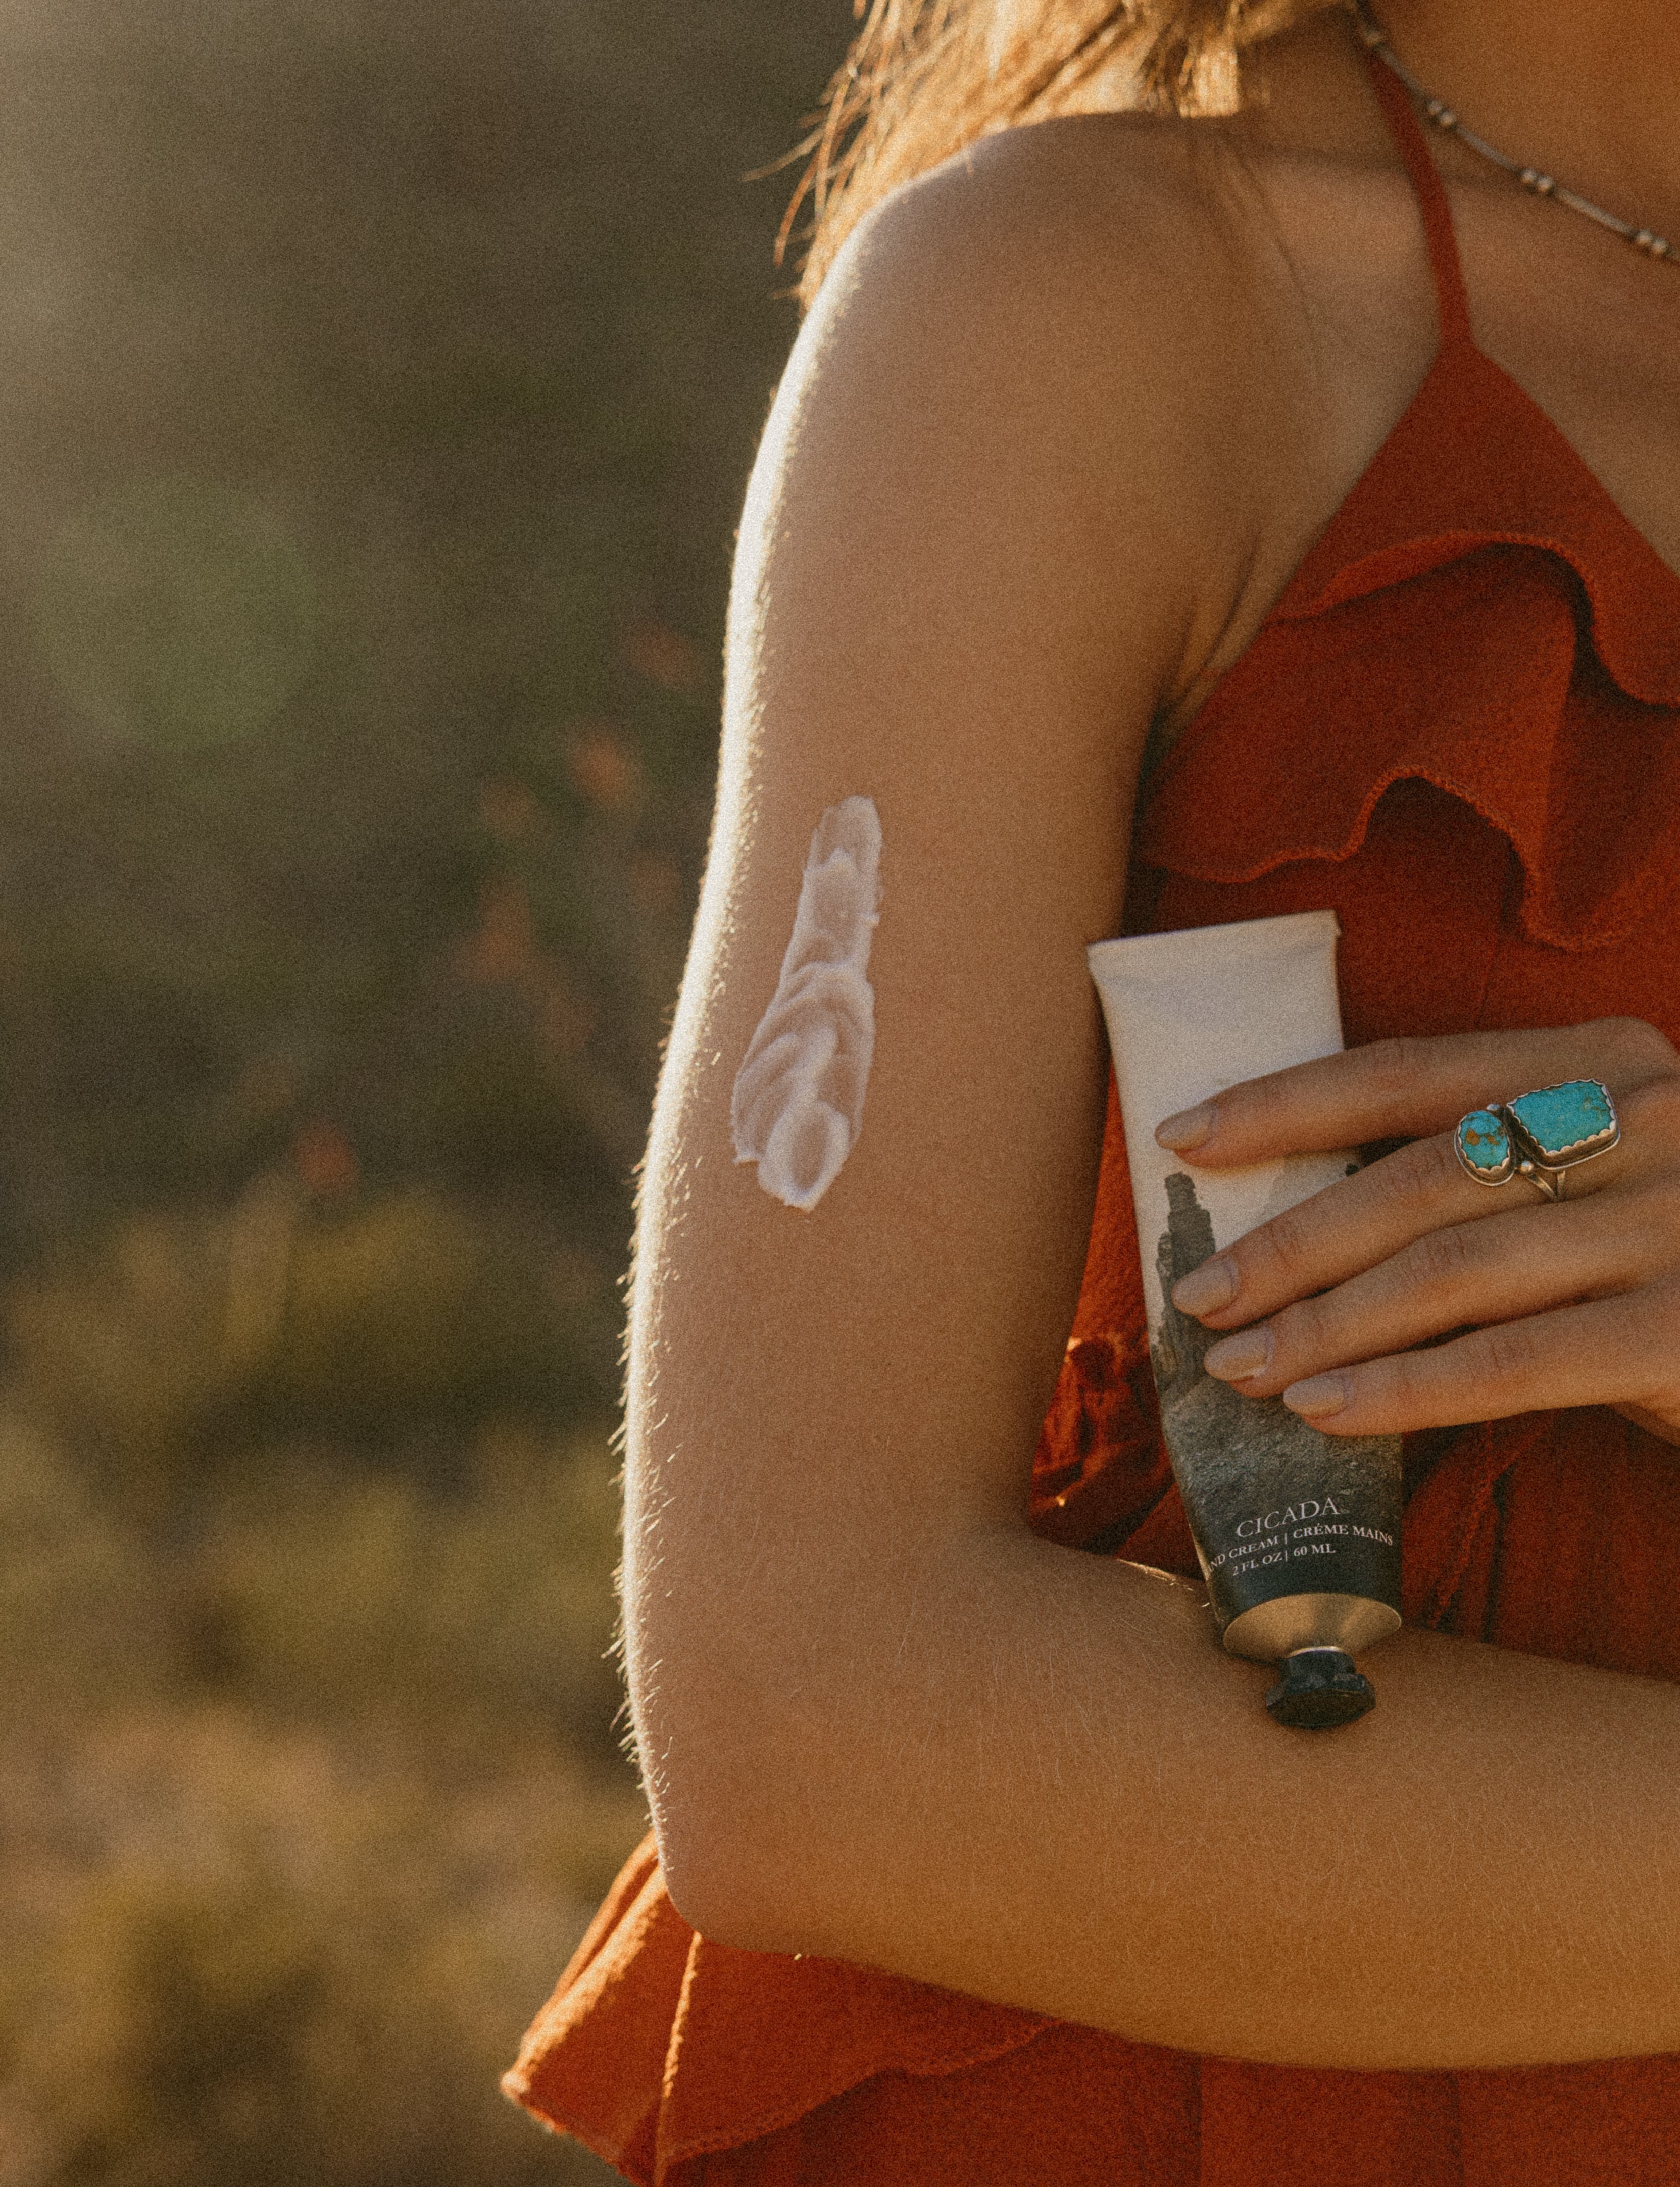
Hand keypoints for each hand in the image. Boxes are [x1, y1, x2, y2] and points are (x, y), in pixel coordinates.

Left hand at [1153, 1018, 1679, 1445]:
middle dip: (1293, 1239)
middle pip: (1422, 1176)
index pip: (1413, 1070)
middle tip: (1200, 1297)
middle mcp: (1653, 1117)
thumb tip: (1301, 1234)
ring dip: (1329, 1324)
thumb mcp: (1598, 1185)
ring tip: (1242, 1369)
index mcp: (1610, 1060)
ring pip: (1456, 1268)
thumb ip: (1489, 1180)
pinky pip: (1520, 1359)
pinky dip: (1412, 1390)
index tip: (1185, 1137)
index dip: (1288, 1102)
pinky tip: (1331, 1414)